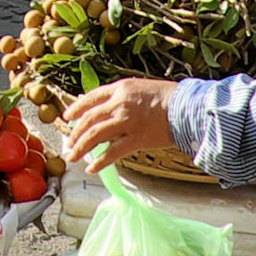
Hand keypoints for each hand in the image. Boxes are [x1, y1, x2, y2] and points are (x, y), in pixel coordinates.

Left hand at [62, 77, 188, 176]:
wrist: (188, 107)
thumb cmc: (168, 97)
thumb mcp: (140, 87)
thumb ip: (120, 96)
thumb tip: (103, 106)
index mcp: (120, 89)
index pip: (90, 98)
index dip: (76, 109)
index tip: (68, 117)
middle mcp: (120, 104)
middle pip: (89, 119)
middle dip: (75, 133)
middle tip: (69, 143)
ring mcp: (127, 122)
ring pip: (95, 136)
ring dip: (81, 148)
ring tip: (73, 156)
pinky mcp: (136, 140)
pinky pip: (112, 153)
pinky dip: (100, 162)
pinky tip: (92, 168)